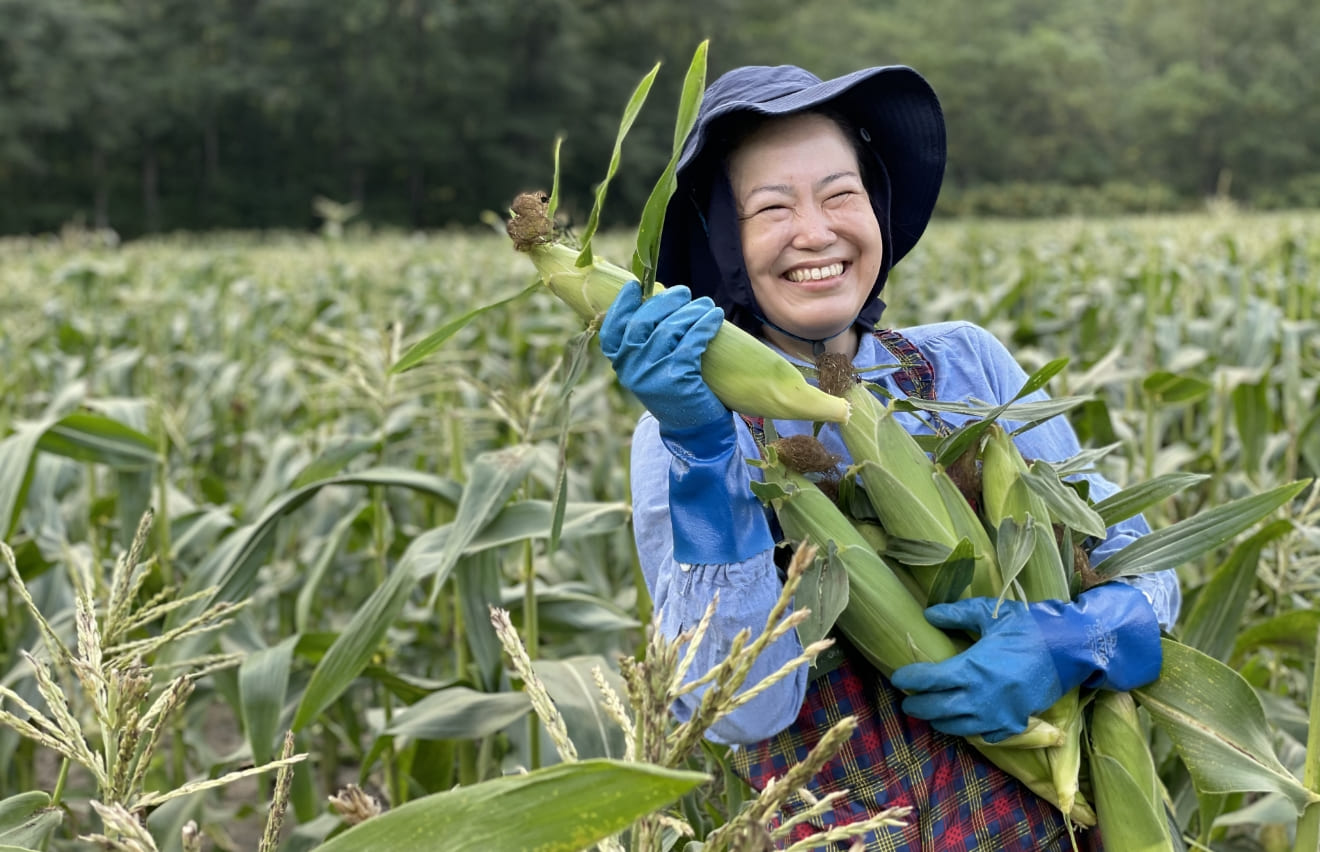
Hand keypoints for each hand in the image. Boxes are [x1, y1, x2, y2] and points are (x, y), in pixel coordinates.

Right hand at [600, 280, 728, 433]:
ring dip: (692, 311)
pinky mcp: (677, 379)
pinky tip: (715, 318)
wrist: (693, 428)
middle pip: (642, 321)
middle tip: (683, 292)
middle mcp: (631, 368)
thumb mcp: (650, 366)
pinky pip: (691, 342)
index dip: (622, 304)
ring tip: (707, 305)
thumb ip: (646, 339)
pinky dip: (705, 325)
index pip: (612, 328)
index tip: (636, 286)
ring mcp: (652, 374)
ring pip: (670, 329)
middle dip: (665, 301)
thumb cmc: (673, 387)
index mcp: (620, 363)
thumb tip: (657, 296)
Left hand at [890, 583, 1161, 741]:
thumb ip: (957, 614)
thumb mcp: (991, 614)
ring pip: (956, 727)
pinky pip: (983, 735)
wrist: (1071, 649)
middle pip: (935, 709)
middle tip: (908, 700)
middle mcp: (979, 698)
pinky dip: (969, 729)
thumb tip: (929, 614)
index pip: (927, 681)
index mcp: (970, 669)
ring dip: (939, 720)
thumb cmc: (1030, 628)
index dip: (908, 679)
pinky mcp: (1013, 725)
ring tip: (931, 711)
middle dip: (917, 705)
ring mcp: (997, 716)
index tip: (898, 677)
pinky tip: (964, 720)